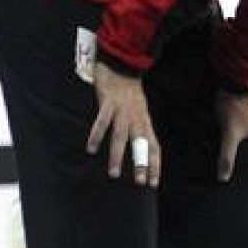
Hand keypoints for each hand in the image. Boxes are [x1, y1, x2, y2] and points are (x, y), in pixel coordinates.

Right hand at [86, 59, 159, 185]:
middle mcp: (136, 117)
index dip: (155, 164)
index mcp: (144, 122)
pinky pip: (103, 121)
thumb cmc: (129, 93)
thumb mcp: (139, 112)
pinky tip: (91, 148)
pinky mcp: (109, 102)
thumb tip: (139, 150)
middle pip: (142, 143)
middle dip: (142, 163)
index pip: (154, 146)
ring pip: (122, 135)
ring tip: (114, 173)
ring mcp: (123, 110)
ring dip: (118, 155)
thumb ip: (138, 129)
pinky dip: (98, 134)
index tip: (154, 183)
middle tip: (140, 182)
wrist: (122, 64)